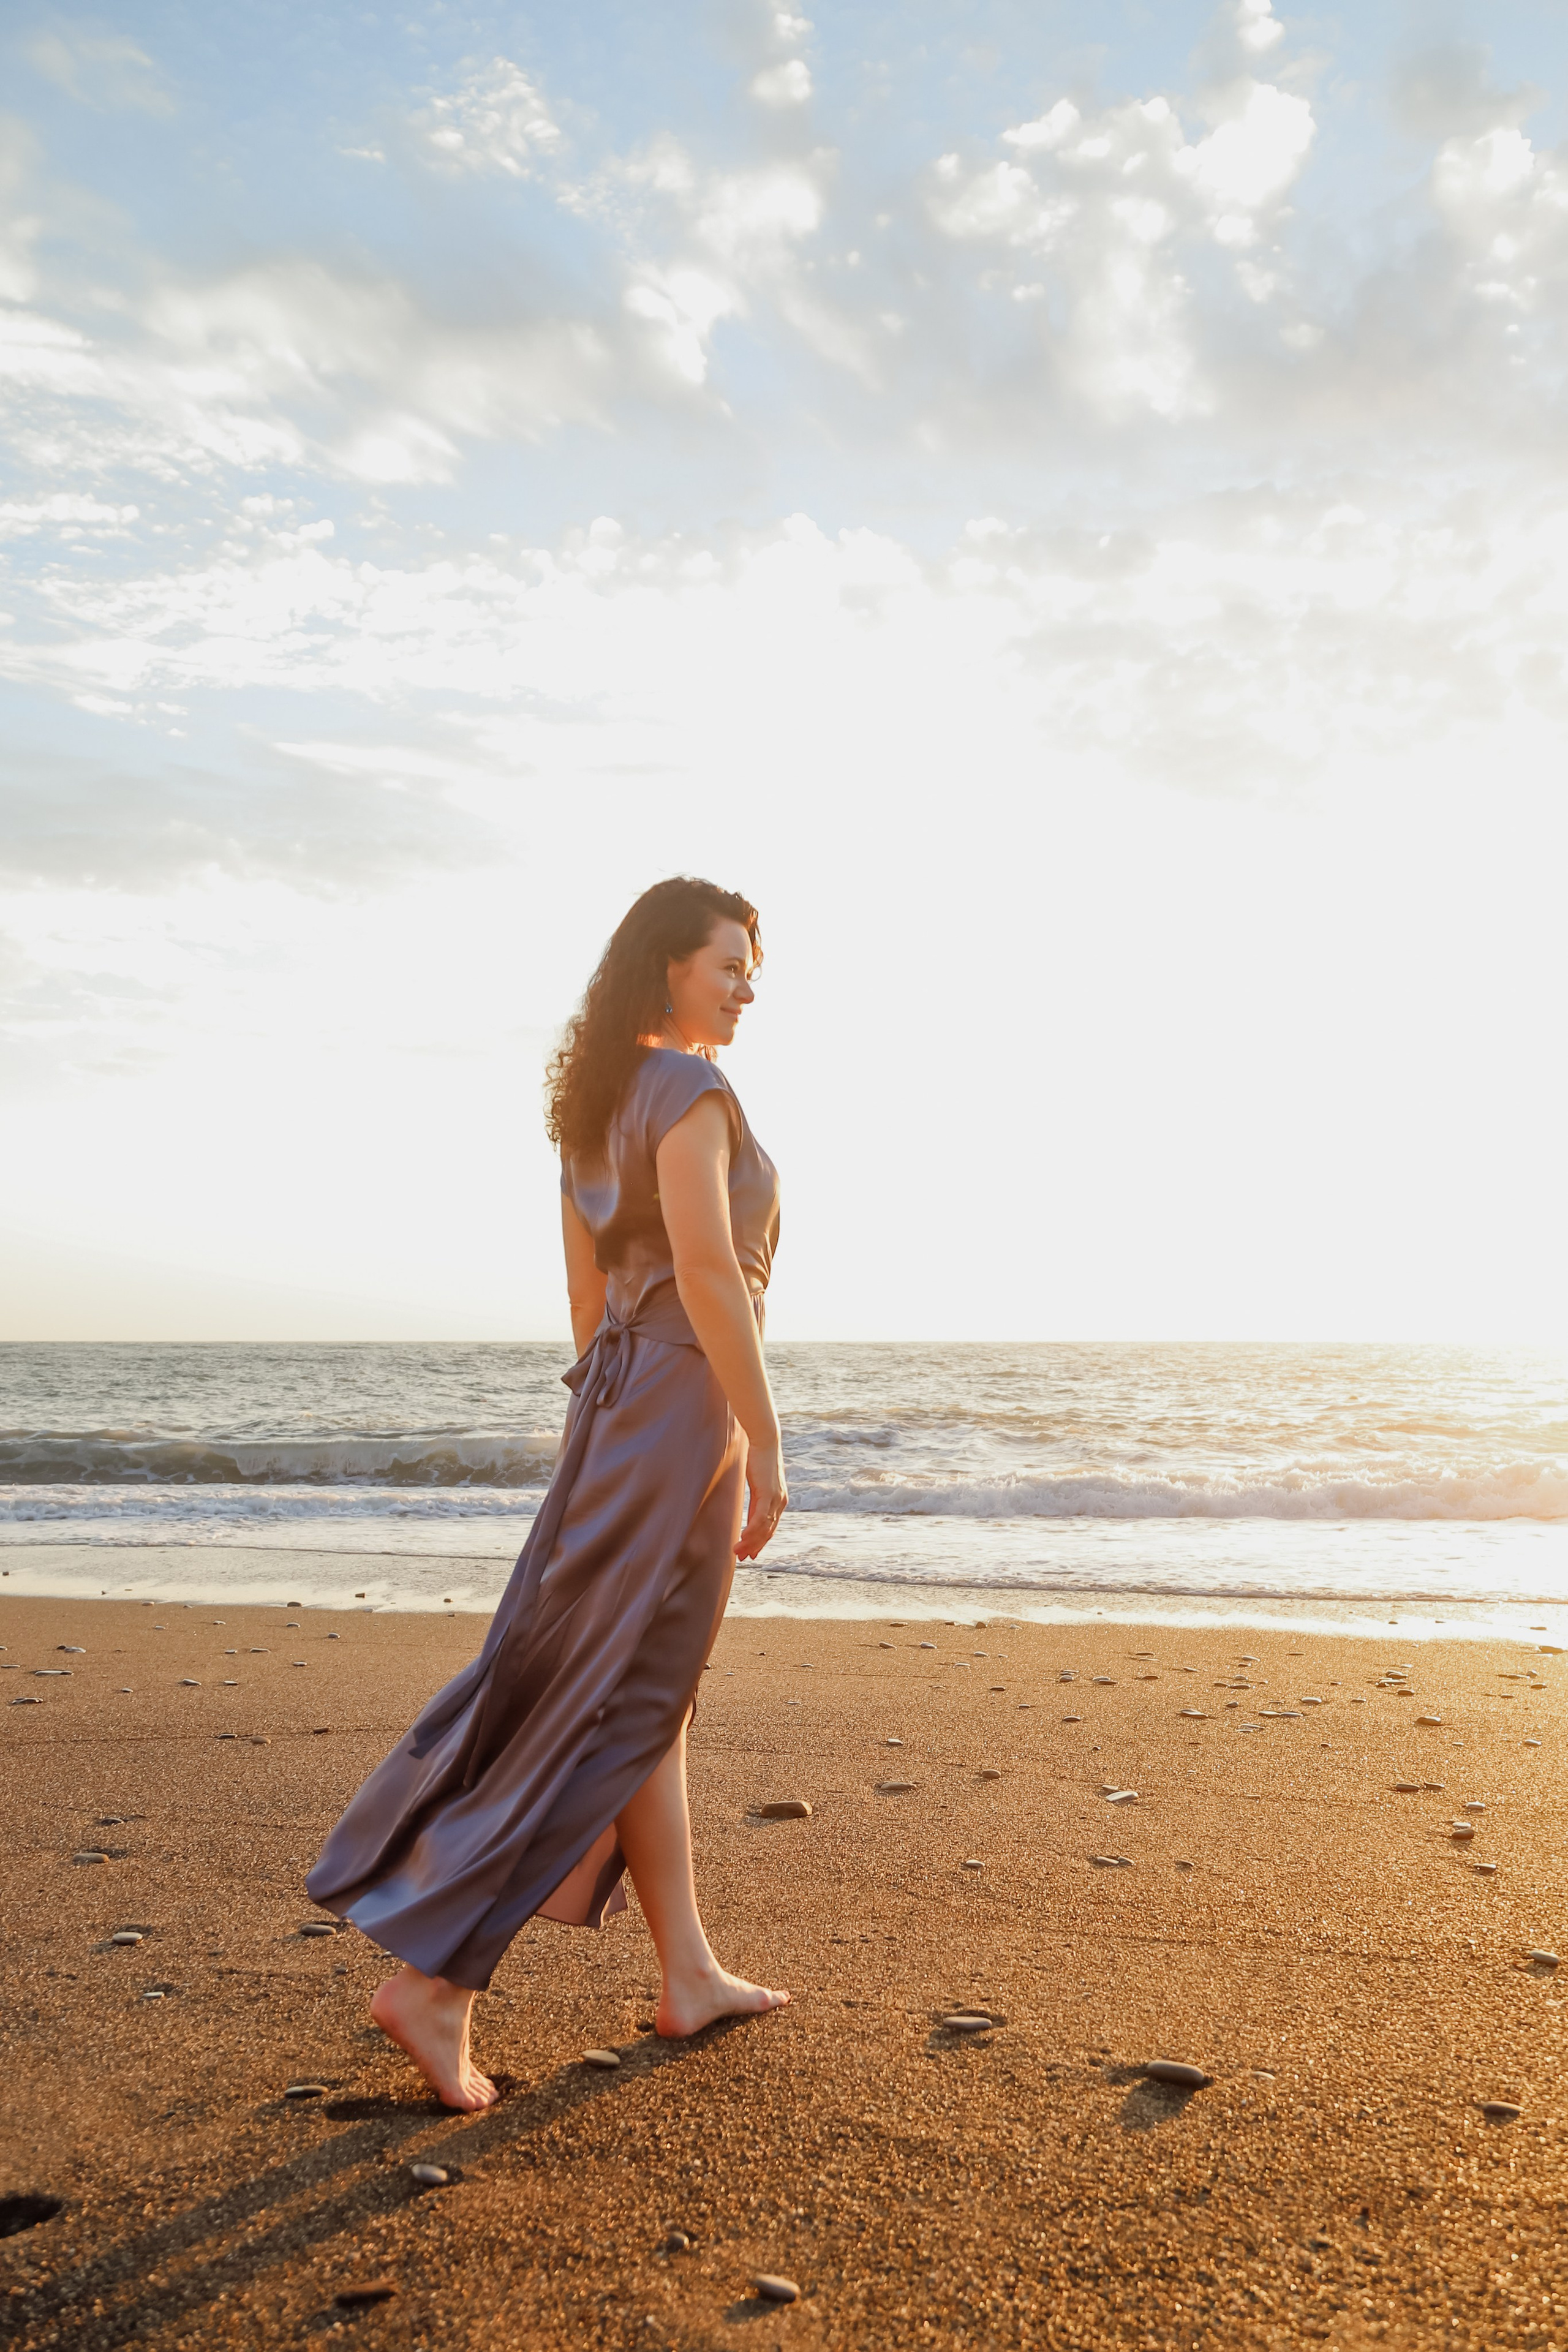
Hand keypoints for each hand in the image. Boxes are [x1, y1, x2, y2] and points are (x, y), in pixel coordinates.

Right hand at [736, 1441, 787, 1561]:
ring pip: (764, 1529)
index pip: (770, 1526)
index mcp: (778, 1500)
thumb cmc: (759, 1457)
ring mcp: (776, 1499)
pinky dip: (752, 1531)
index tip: (749, 1552)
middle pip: (768, 1531)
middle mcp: (780, 1502)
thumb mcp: (757, 1482)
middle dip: (755, 1546)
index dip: (760, 1541)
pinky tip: (742, 1538)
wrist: (764, 1440)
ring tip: (737, 1551)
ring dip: (750, 1542)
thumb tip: (751, 1505)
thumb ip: (756, 1497)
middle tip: (742, 1558)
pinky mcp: (769, 1494)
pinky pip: (760, 1518)